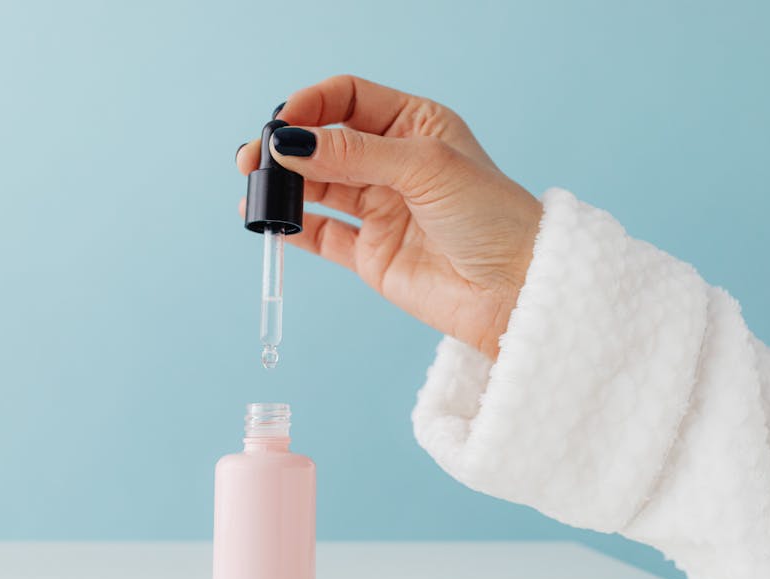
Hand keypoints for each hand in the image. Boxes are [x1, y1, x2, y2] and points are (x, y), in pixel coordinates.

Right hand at [236, 75, 542, 359]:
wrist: (514, 289)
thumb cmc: (491, 216)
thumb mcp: (425, 165)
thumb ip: (355, 153)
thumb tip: (291, 143)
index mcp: (415, 125)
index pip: (348, 99)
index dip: (312, 105)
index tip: (284, 124)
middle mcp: (394, 163)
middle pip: (325, 142)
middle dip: (288, 147)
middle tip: (255, 159)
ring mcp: (380, 208)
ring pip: (317, 186)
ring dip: (284, 185)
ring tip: (257, 189)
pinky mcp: (370, 253)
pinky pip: (321, 233)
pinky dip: (293, 226)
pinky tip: (271, 221)